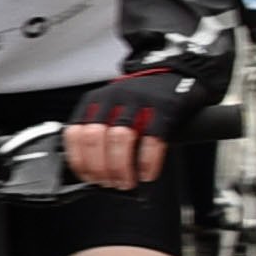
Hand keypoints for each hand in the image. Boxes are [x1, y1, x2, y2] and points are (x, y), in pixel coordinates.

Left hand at [63, 57, 204, 188]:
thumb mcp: (115, 108)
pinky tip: (147, 174)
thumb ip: (103, 132)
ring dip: (120, 167)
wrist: (180, 72)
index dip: (79, 160)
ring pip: (119, 138)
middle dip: (100, 168)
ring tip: (127, 182)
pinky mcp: (165, 105)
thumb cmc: (145, 98)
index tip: (88, 177)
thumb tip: (99, 172)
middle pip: (95, 138)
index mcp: (95, 100)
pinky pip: (153, 138)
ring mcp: (139, 99)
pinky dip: (147, 162)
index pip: (75, 133)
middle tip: (110, 184)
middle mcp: (113, 97)